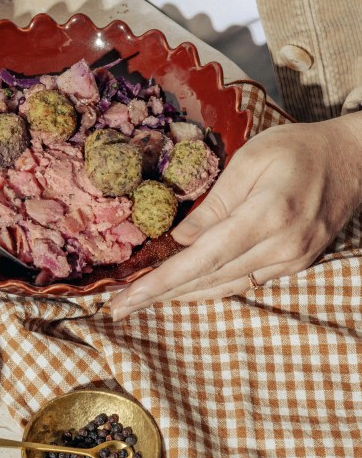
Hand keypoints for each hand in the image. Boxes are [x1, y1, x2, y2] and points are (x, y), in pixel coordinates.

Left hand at [110, 113, 361, 318]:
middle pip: (208, 280)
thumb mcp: (250, 159)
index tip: (126, 298)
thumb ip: (213, 203)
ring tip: (142, 303)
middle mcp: (279, 247)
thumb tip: (179, 240)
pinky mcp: (295, 265)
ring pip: (225, 287)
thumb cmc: (298, 149)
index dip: (161, 282)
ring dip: (181, 297)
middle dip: (160, 296)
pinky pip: (244, 283)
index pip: (202, 258)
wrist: (354, 160)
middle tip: (118, 308)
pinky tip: (184, 291)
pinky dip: (210, 288)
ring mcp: (290, 261)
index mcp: (266, 215)